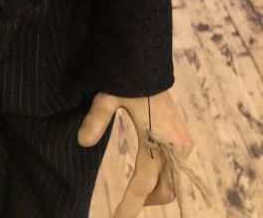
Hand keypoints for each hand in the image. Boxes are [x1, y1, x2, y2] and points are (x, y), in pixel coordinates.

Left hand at [78, 90, 192, 217]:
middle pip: (165, 190)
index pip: (143, 183)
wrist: (149, 63)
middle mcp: (176, 146)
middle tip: (124, 207)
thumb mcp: (108, 96)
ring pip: (173, 182)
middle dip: (146, 201)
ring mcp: (183, 143)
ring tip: (134, 195)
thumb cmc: (128, 79)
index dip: (130, 205)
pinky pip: (176, 170)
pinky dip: (164, 179)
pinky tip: (147, 176)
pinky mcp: (183, 138)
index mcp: (158, 139)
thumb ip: (96, 120)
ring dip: (156, 192)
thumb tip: (82, 142)